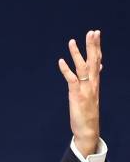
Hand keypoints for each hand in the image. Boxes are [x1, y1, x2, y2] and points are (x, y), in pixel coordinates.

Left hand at [58, 30, 101, 156]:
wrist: (88, 129)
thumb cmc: (88, 112)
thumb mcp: (92, 93)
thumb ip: (94, 79)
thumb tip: (100, 66)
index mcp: (95, 82)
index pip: (98, 61)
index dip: (97, 47)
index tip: (96, 34)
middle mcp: (92, 84)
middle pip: (94, 61)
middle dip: (92, 46)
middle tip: (93, 31)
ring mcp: (85, 89)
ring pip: (82, 68)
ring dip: (77, 54)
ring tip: (72, 41)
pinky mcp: (76, 95)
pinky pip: (71, 80)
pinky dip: (66, 70)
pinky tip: (61, 61)